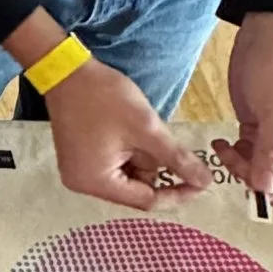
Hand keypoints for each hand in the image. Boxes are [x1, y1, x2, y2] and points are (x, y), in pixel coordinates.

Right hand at [42, 57, 208, 212]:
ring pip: (127, 175)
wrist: (67, 71)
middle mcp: (84, 185)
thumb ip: (177, 158)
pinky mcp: (80, 158)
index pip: (146, 200)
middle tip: (158, 137)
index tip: (201, 181)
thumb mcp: (146, 128)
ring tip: (139, 127)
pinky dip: (129, 151)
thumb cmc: (104, 98)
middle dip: (155, 166)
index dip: (177, 192)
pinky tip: (128, 129)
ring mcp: (79, 172)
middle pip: (135, 189)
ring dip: (142, 156)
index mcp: (96, 183)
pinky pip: (114, 165)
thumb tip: (205, 182)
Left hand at [218, 13, 272, 200]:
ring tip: (228, 148)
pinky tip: (224, 143)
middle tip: (237, 164)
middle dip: (258, 177)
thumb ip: (272, 153)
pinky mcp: (265, 132)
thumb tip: (266, 188)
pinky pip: (250, 157)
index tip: (257, 192)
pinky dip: (235, 156)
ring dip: (242, 166)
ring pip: (264, 171)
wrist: (264, 36)